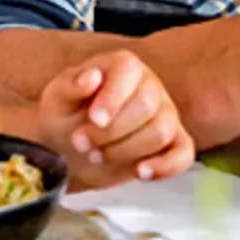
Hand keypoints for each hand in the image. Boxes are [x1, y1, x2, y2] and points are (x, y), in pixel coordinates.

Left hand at [40, 50, 194, 187]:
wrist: (71, 147)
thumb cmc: (65, 117)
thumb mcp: (56, 100)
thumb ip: (69, 86)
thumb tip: (91, 77)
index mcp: (123, 66)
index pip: (129, 72)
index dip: (112, 97)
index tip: (93, 120)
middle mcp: (150, 85)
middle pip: (147, 105)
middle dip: (111, 131)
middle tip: (81, 143)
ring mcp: (166, 114)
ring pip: (161, 131)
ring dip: (126, 150)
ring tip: (97, 155)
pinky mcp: (172, 143)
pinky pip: (183, 154)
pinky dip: (166, 166)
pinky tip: (141, 173)